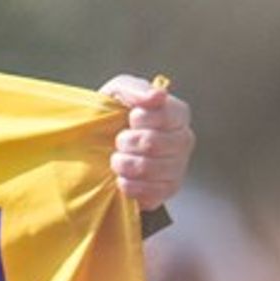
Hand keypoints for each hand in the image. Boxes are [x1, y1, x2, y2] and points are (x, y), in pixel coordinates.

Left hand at [99, 75, 193, 211]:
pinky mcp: (167, 190)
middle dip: (126, 142)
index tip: (129, 117)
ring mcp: (178, 167)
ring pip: (149, 168)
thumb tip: (157, 96)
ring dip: (123, 164)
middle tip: (119, 141)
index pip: (168, 115)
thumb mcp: (117, 93)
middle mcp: (183, 141)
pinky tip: (123, 178)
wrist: (96, 149)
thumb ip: (135, 89)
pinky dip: (128, 185)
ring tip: (117, 159)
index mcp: (176, 115)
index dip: (141, 118)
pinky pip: (150, 192)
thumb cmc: (112, 117)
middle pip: (155, 143)